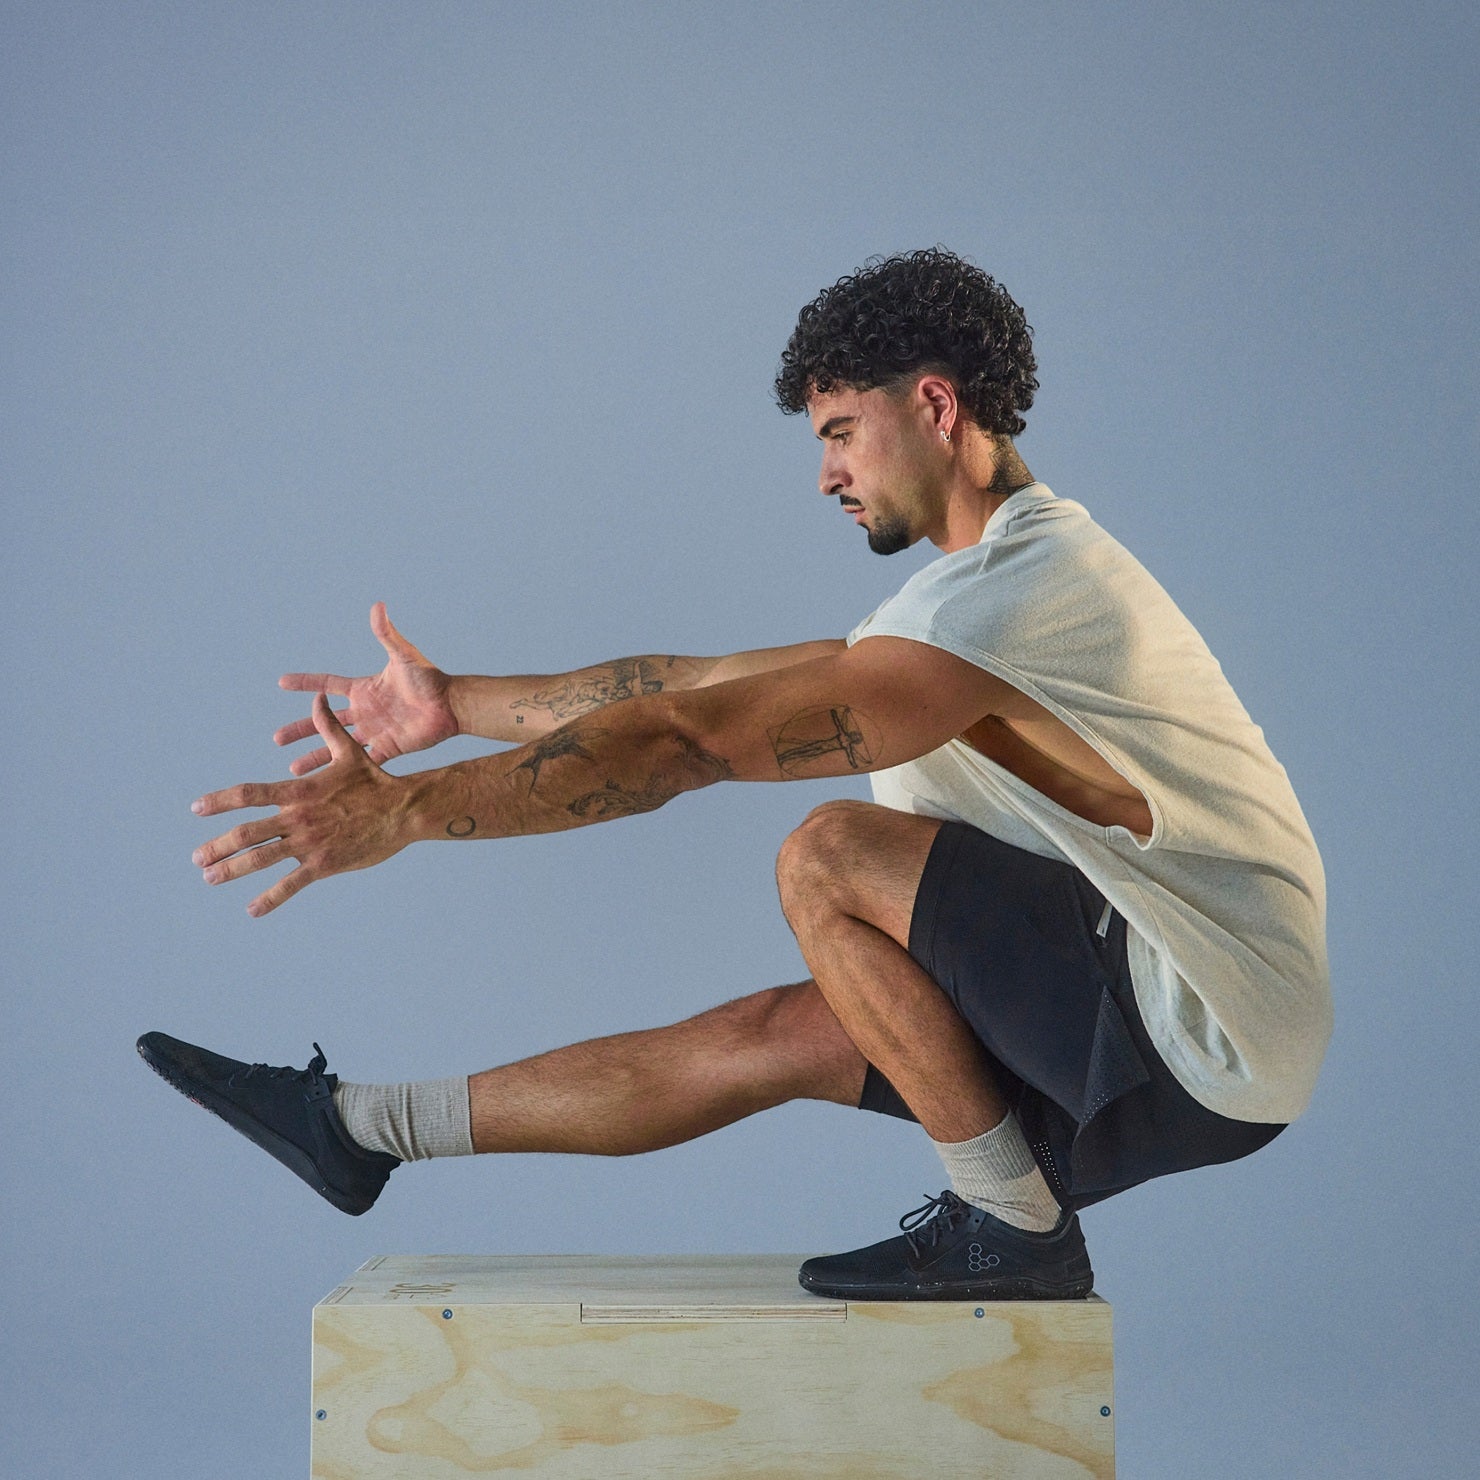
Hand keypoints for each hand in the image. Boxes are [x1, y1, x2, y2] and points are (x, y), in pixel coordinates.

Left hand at [194, 694, 412, 916]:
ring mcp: (309, 842)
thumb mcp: (349, 751)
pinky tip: (252, 909)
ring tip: (211, 877)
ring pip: (261, 859)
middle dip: (217, 846)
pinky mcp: (324, 863)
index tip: (197, 809)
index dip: (219, 801)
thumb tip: (317, 697)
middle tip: (197, 857)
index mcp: (299, 791)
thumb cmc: (376, 780)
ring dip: (231, 870)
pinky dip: (269, 898)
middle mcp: (298, 817)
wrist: (403, 809)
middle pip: (246, 833)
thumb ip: (327, 726)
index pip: (249, 794)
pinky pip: (291, 884)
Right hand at [275, 602, 456, 774]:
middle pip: (324, 721)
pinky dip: (343, 773)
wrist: (451, 706)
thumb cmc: (429, 678)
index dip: (306, 683)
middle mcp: (365, 711)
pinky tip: (327, 784)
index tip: (281, 682)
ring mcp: (374, 731)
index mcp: (364, 689)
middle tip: (277, 739)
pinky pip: (360, 762)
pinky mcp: (387, 749)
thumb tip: (378, 606)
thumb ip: (387, 634)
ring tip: (294, 771)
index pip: (327, 684)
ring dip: (316, 757)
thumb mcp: (404, 655)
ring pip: (337, 746)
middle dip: (301, 730)